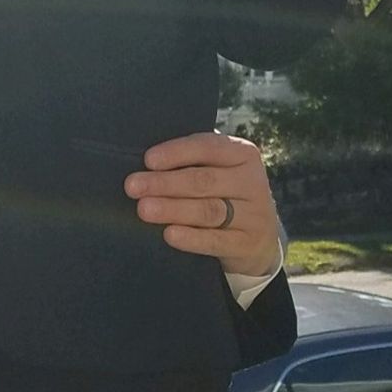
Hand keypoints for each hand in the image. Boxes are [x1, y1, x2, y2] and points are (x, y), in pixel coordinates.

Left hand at [124, 132, 280, 276]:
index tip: (148, 160)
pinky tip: (170, 234)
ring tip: (144, 209)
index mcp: (242, 154)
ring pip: (208, 210)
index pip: (208, 147)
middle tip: (133, 186)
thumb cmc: (224, 193)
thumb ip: (191, 162)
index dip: (176, 153)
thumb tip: (146, 164)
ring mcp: (255, 215)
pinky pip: (217, 240)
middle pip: (203, 180)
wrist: (258, 239)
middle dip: (164, 183)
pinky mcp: (249, 244)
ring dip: (172, 209)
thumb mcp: (217, 170)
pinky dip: (191, 238)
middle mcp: (252, 181)